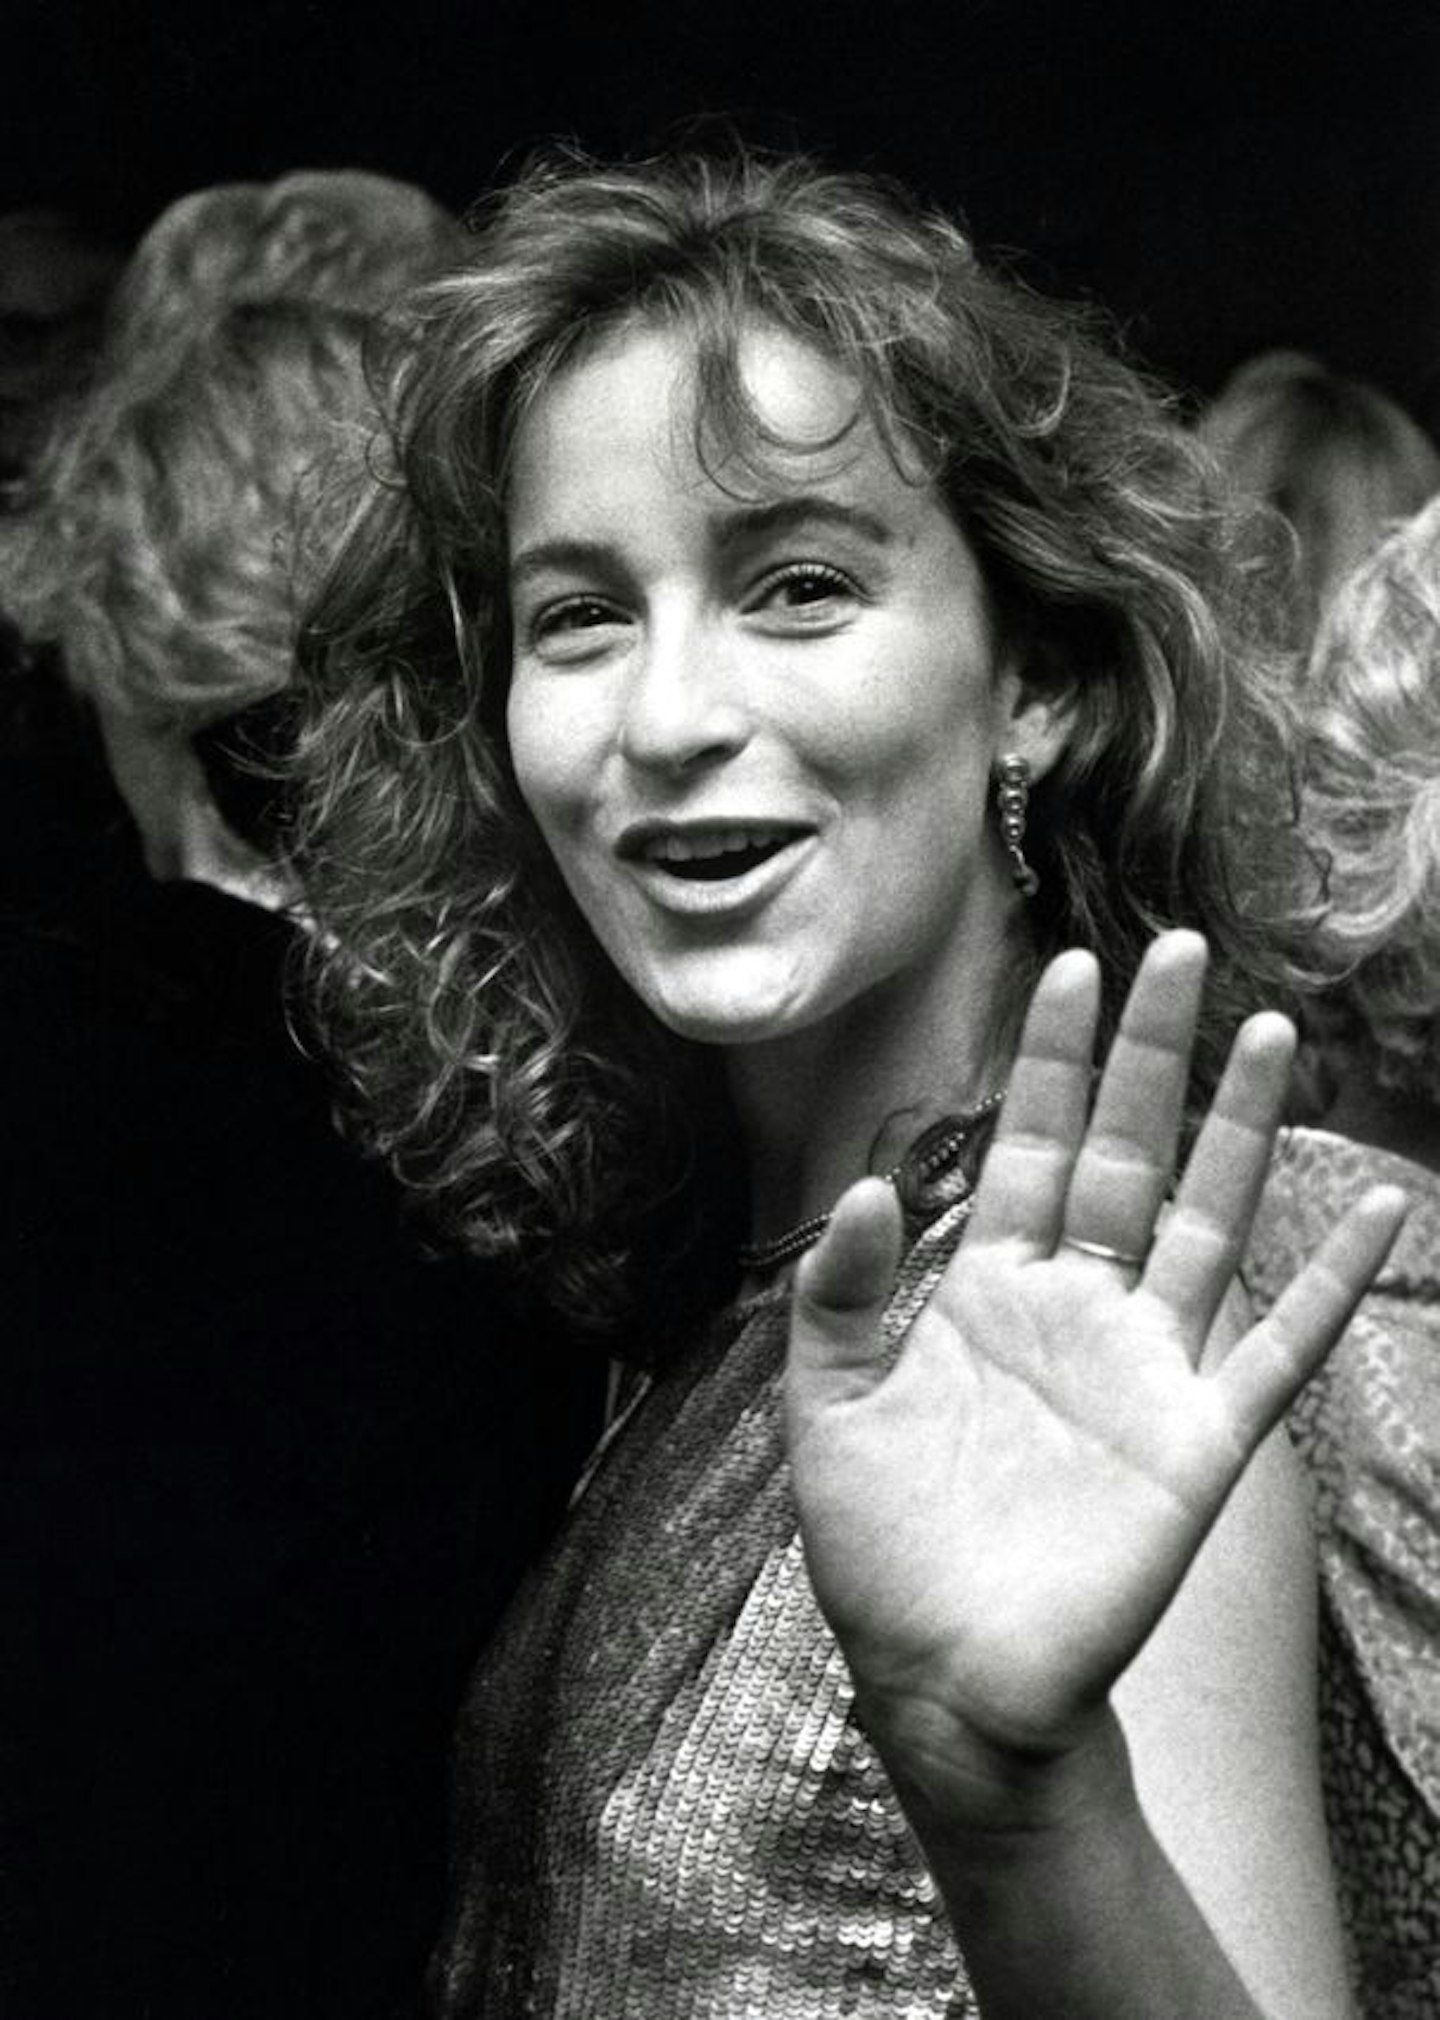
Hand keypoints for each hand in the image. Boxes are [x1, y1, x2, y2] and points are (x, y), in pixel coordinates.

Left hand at [786, 932, 1404, 1812]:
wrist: (944, 1678)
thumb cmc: (882, 1549)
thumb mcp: (830, 1410)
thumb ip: (844, 1297)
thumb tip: (874, 1187)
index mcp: (986, 1292)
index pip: (1031, 1148)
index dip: (1053, 1062)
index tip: (1074, 968)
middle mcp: (1075, 1310)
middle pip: (1127, 1154)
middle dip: (1150, 1055)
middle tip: (1181, 949)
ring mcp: (1143, 1368)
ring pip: (1206, 1220)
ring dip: (1240, 1128)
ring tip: (1270, 1031)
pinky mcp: (1196, 1440)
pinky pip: (1277, 1346)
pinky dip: (1329, 1280)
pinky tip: (1377, 1208)